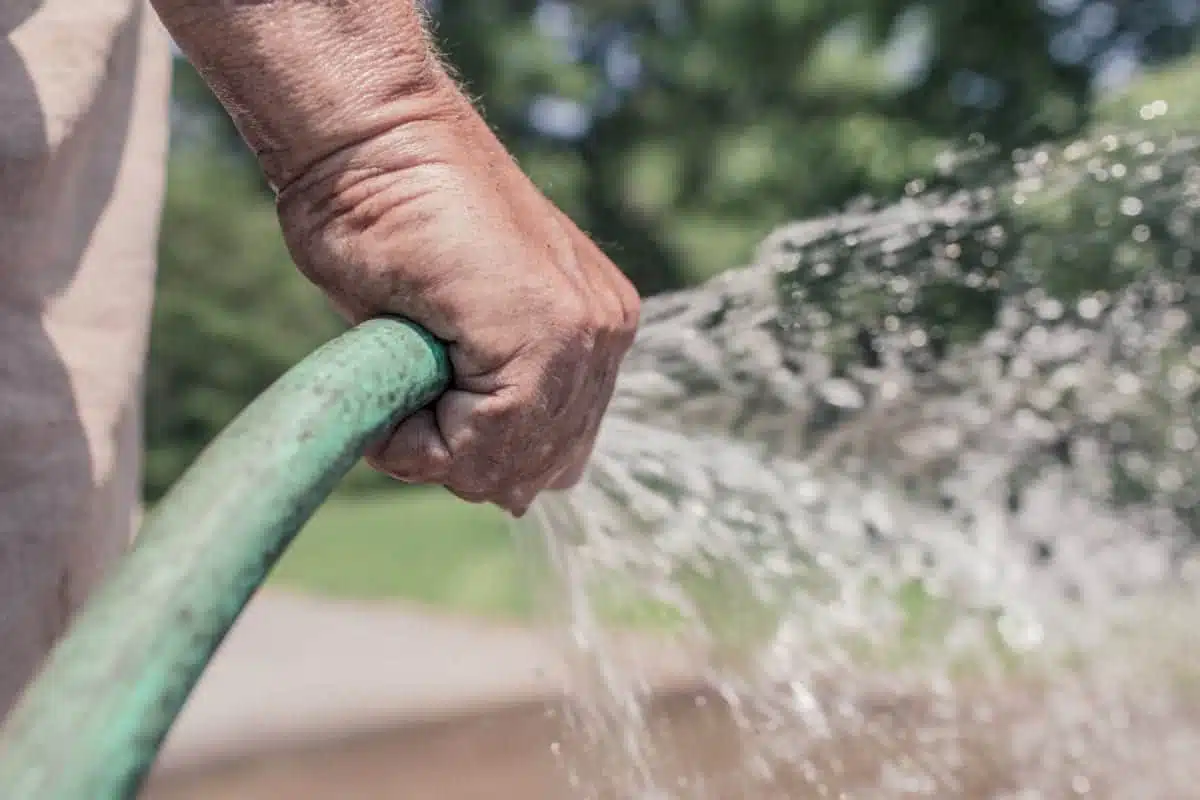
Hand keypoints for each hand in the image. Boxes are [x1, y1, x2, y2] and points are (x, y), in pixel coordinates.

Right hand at [275, 85, 639, 515]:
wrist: (370, 139)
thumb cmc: (389, 222)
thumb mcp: (453, 334)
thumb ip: (494, 399)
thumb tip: (517, 494)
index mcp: (593, 332)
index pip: (550, 455)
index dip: (472, 453)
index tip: (421, 393)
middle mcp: (604, 334)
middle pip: (535, 472)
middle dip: (459, 455)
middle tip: (409, 384)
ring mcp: (586, 331)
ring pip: (507, 466)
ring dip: (435, 445)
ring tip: (404, 370)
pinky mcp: (548, 331)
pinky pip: (481, 445)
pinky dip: (416, 438)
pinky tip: (398, 368)